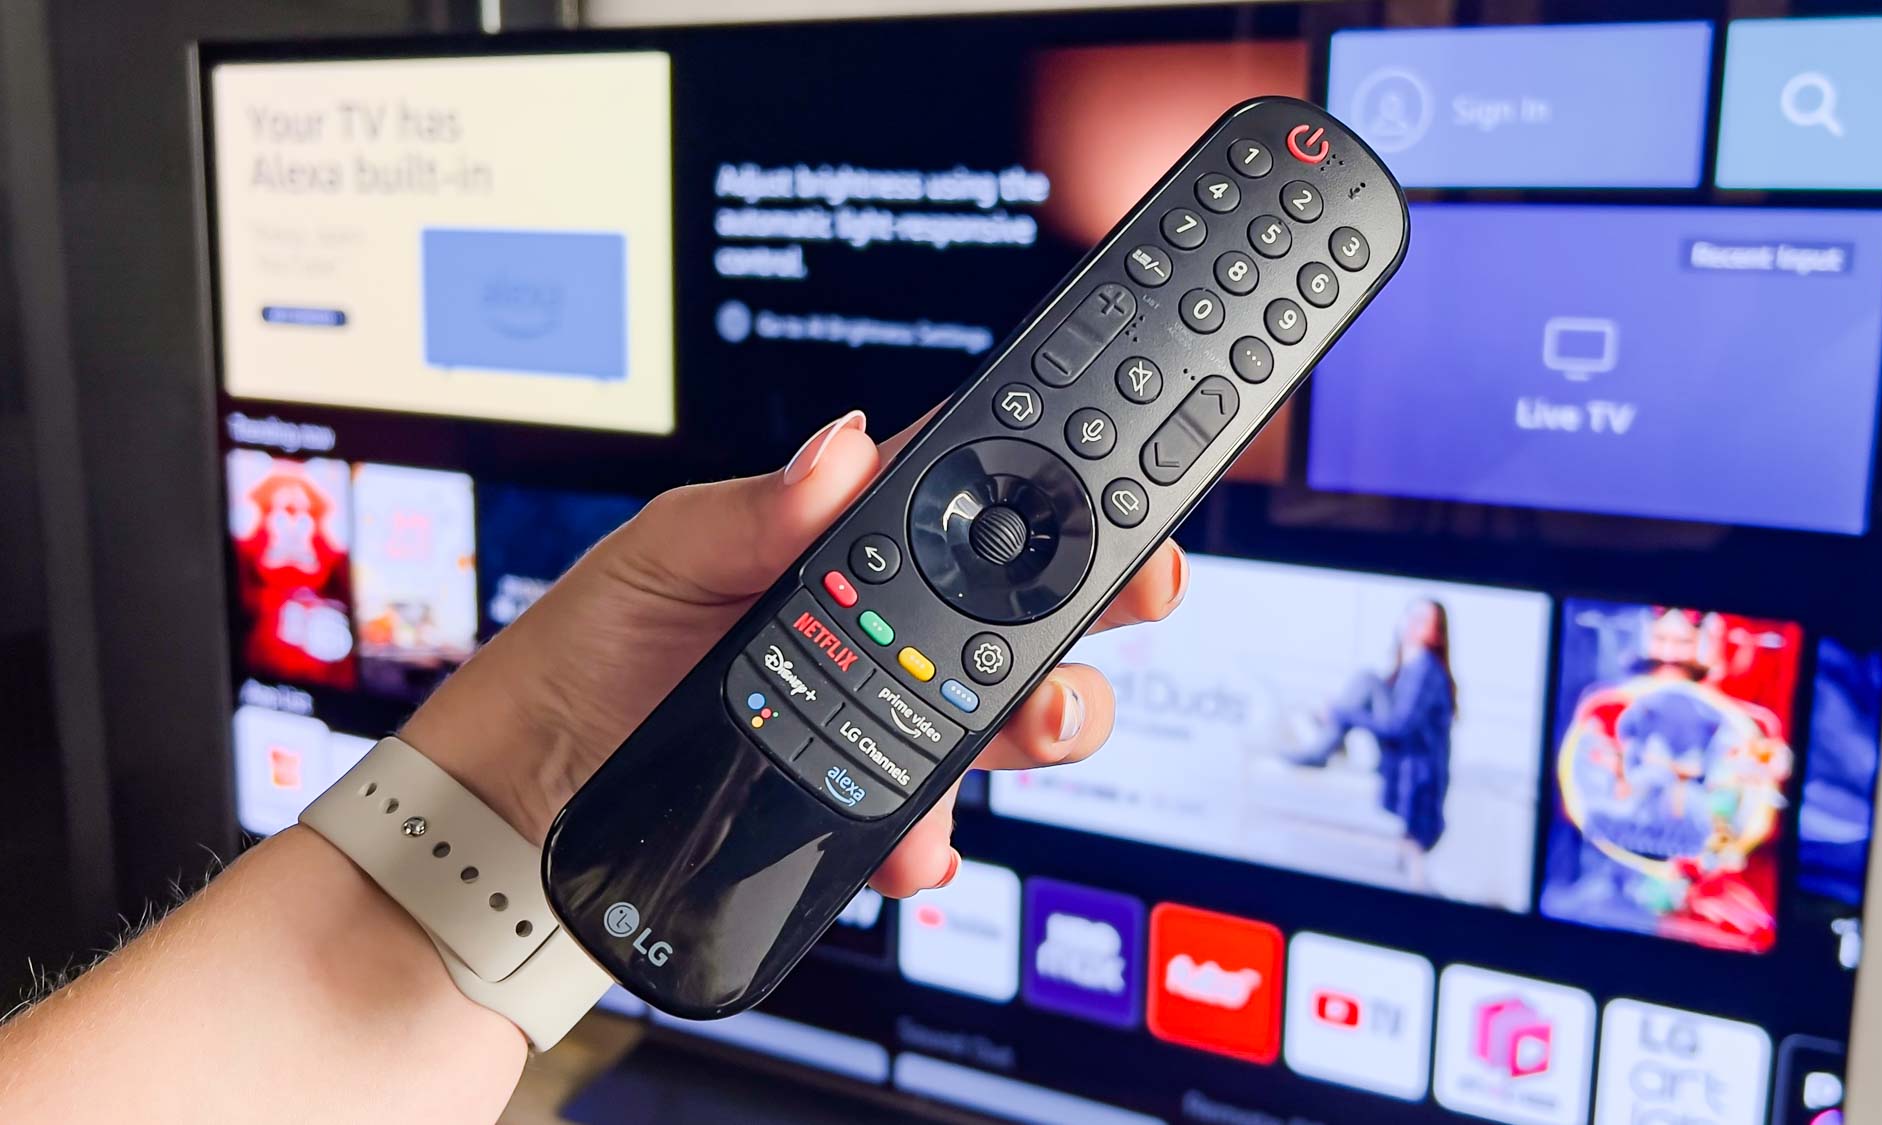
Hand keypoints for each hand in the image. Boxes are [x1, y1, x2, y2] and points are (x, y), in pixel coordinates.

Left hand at [404, 408, 1186, 895]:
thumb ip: (758, 510)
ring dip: (1049, 720)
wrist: (536, 775)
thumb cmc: (597, 639)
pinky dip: (932, 839)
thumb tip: (843, 449)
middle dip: (1102, 604)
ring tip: (1035, 720)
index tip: (1117, 482)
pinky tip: (912, 840)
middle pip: (1032, 614)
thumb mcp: (667, 551)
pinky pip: (928, 824)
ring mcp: (886, 719)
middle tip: (1129, 595)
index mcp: (860, 545)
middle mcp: (892, 631)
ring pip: (1010, 721)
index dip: (1063, 487)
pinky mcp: (860, 805)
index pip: (982, 500)